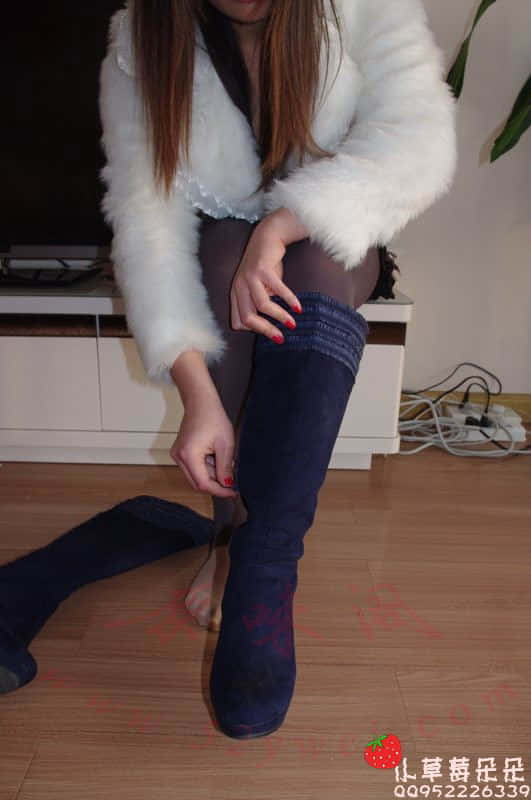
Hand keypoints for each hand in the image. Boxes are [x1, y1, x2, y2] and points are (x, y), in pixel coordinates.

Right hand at [170, 393, 238, 498]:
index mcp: (189, 455)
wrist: (201, 402)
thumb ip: (226, 468)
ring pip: (196, 476)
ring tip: (223, 459)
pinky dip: (206, 467)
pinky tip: (215, 456)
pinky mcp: (179, 452)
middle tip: (231, 482)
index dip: (219, 491)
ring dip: (211, 474)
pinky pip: (193, 468)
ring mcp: (177, 455)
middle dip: (215, 484)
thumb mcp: (225, 445)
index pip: (203, 484)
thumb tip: (228, 485)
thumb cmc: (213, 418)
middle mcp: (179, 457)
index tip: (232, 492)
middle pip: (197, 482)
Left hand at [230, 210, 305, 339]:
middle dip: (266, 330)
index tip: (270, 332)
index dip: (253, 330)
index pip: (238, 321)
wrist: (268, 236)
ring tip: (292, 324)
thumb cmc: (266, 265)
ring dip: (279, 317)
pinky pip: (277, 290)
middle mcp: (239, 286)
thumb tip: (271, 324)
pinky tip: (298, 307)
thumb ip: (260, 303)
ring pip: (262, 306)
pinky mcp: (262, 269)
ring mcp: (249, 277)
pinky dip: (288, 300)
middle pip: (248, 318)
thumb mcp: (259, 287)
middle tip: (281, 338)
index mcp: (236, 294)